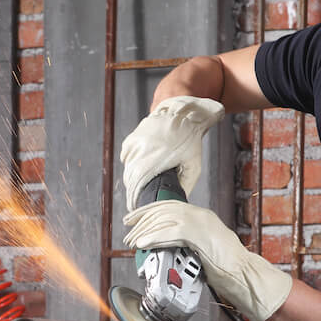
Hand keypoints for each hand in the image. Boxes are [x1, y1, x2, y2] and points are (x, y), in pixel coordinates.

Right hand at [120, 96, 223, 211]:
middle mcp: (141, 152)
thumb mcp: (193, 165)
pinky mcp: (131, 138)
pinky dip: (131, 161)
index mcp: (155, 161)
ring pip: (127, 167)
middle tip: (141, 195)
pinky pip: (126, 156)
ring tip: (144, 177)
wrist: (182, 114)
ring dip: (133, 175)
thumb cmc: (190, 142)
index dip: (135, 198)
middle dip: (134, 188)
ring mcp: (134, 144)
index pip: (137, 186)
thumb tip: (175, 200)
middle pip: (130, 178)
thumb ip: (184, 183)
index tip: (136, 205)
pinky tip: (142, 162)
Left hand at [123, 200, 292, 320]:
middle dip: (141, 220)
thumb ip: (186, 242)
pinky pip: (173, 232)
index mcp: (201, 216)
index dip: (147, 211)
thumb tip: (164, 244)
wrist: (246, 275)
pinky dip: (155, 237)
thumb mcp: (202, 249)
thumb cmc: (226, 268)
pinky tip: (143, 244)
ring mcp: (202, 223)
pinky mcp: (202, 235)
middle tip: (127, 232)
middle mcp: (201, 215)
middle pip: (164, 209)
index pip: (168, 206)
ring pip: (166, 219)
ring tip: (132, 241)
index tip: (131, 219)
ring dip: (145, 230)